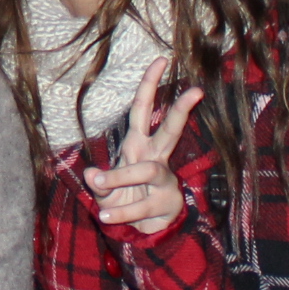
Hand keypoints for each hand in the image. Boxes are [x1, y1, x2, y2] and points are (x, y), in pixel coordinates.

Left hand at [89, 62, 198, 236]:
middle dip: (181, 110)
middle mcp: (154, 157)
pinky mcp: (167, 203)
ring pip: (148, 171)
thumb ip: (98, 183)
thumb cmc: (122, 199)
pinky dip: (120, 212)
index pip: (143, 109)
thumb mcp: (104, 190)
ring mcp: (164, 180)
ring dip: (120, 176)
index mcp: (138, 145)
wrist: (142, 230)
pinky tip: (105, 218)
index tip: (161, 60)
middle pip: (170, 130)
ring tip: (100, 183)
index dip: (150, 85)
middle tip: (196, 90)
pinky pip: (140, 206)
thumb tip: (92, 174)